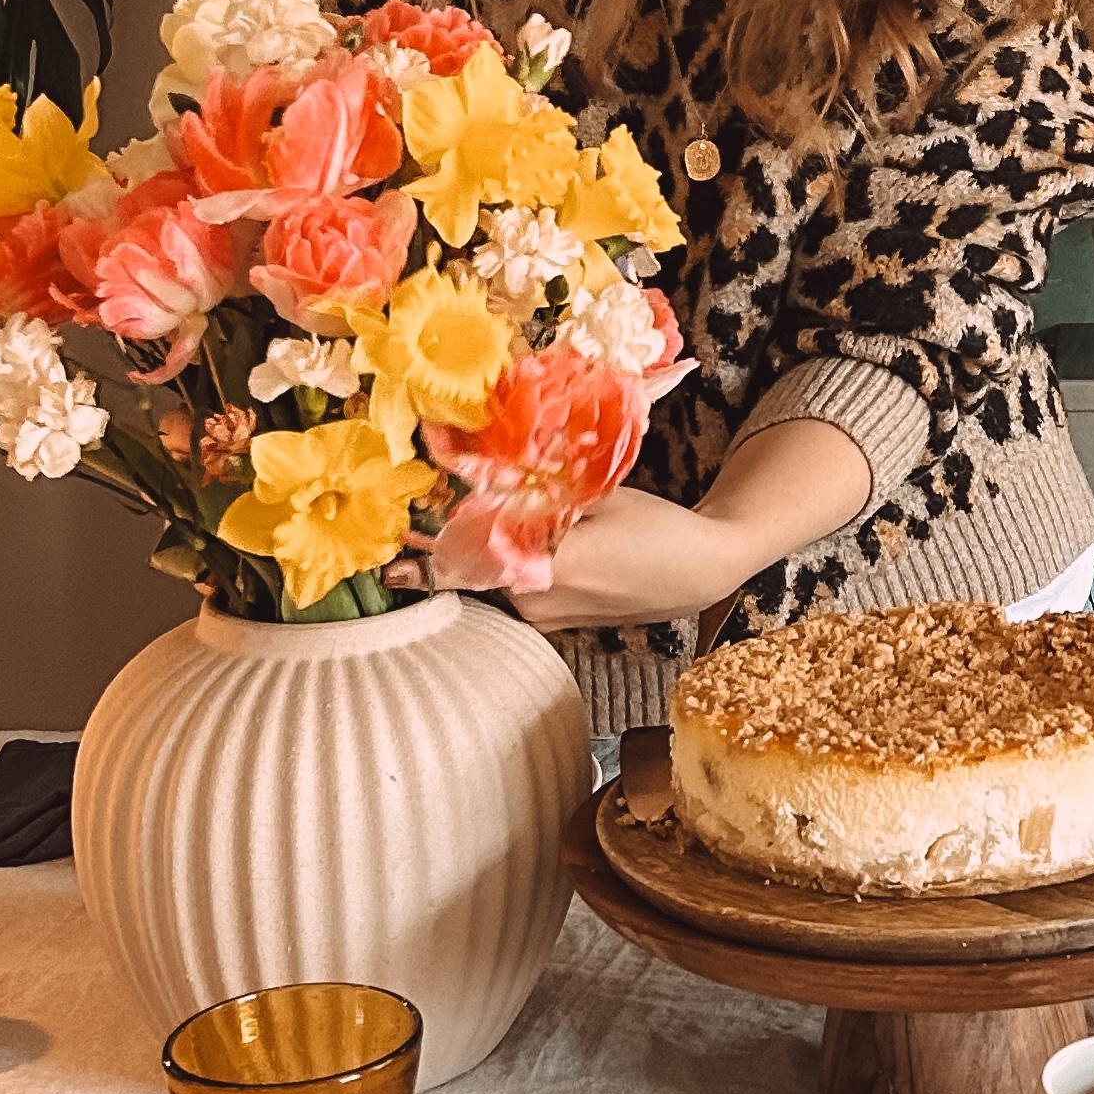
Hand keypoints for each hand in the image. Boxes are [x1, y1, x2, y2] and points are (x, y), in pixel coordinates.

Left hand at [435, 486, 750, 633]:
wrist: (700, 570)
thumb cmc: (656, 527)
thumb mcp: (598, 495)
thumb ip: (541, 488)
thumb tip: (484, 470)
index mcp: (548, 566)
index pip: (471, 558)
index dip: (427, 551)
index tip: (393, 547)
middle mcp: (537, 602)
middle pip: (473, 570)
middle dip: (445, 548)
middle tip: (409, 531)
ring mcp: (543, 618)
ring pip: (490, 582)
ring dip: (473, 558)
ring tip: (450, 535)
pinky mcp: (552, 623)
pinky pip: (510, 592)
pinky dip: (500, 571)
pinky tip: (503, 547)